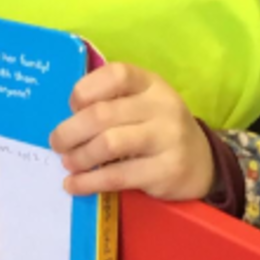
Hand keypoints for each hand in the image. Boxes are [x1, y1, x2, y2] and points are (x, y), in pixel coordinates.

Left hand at [49, 63, 215, 200]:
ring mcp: (168, 138)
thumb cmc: (156, 128)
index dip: (85, 90)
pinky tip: (75, 184)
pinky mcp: (167, 171)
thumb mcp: (141, 104)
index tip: (72, 107)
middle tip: (57, 143)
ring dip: (79, 156)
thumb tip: (66, 119)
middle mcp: (163, 106)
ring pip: (108, 144)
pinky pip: (117, 176)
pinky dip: (88, 182)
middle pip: (102, 114)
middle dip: (70, 131)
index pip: (115, 74)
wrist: (202, 162)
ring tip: (68, 163)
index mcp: (151, 83)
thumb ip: (110, 102)